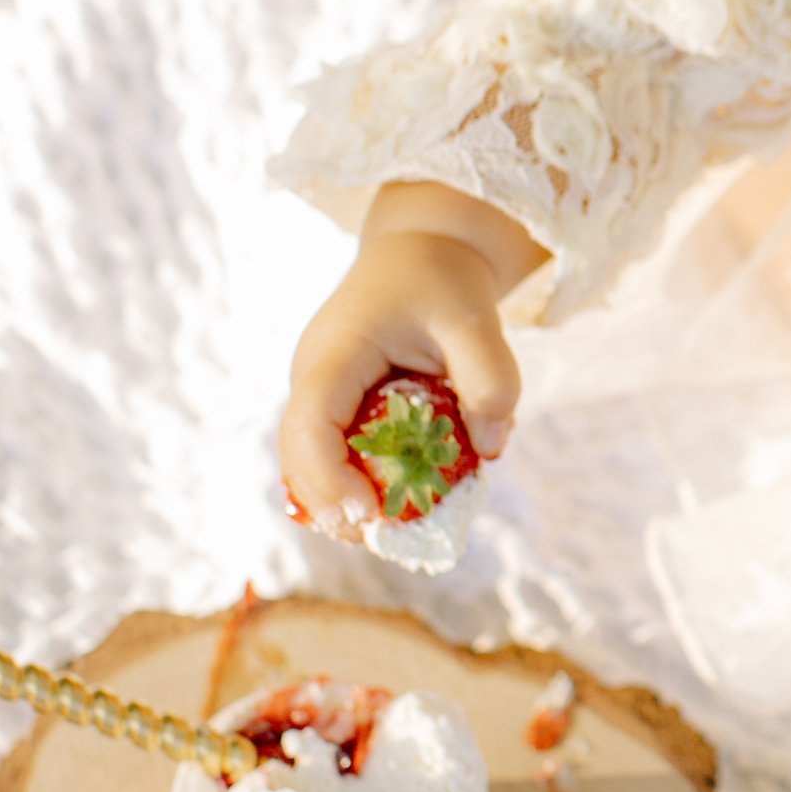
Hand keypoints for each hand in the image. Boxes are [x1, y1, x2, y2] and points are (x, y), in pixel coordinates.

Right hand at [279, 183, 538, 541]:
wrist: (424, 250)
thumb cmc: (443, 281)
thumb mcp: (477, 319)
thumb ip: (491, 378)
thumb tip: (490, 448)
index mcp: (334, 354)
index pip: (309, 425)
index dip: (328, 478)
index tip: (368, 515)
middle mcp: (313, 378)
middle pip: (299, 459)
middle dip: (335, 507)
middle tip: (386, 541)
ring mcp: (320, 395)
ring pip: (313, 465)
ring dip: (350, 500)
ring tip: (400, 527)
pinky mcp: (337, 408)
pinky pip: (339, 456)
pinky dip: (366, 482)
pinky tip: (407, 497)